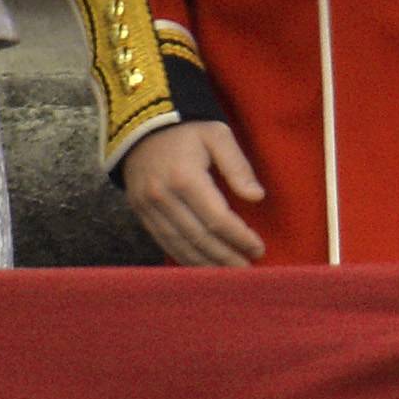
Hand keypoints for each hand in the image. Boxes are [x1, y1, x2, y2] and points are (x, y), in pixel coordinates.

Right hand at [120, 120, 266, 265]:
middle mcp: (163, 196)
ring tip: (228, 273)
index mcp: (185, 177)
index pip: (217, 218)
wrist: (140, 124)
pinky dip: (184, 256)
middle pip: (199, 237)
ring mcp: (147, 206)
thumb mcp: (217, 135)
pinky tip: (201, 265)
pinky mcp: (139, 212)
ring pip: (180, 244)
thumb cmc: (185, 130)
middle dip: (226, 256)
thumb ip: (238, 165)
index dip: (240, 237)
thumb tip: (256, 196)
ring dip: (206, 263)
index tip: (259, 248)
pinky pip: (163, 241)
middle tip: (248, 269)